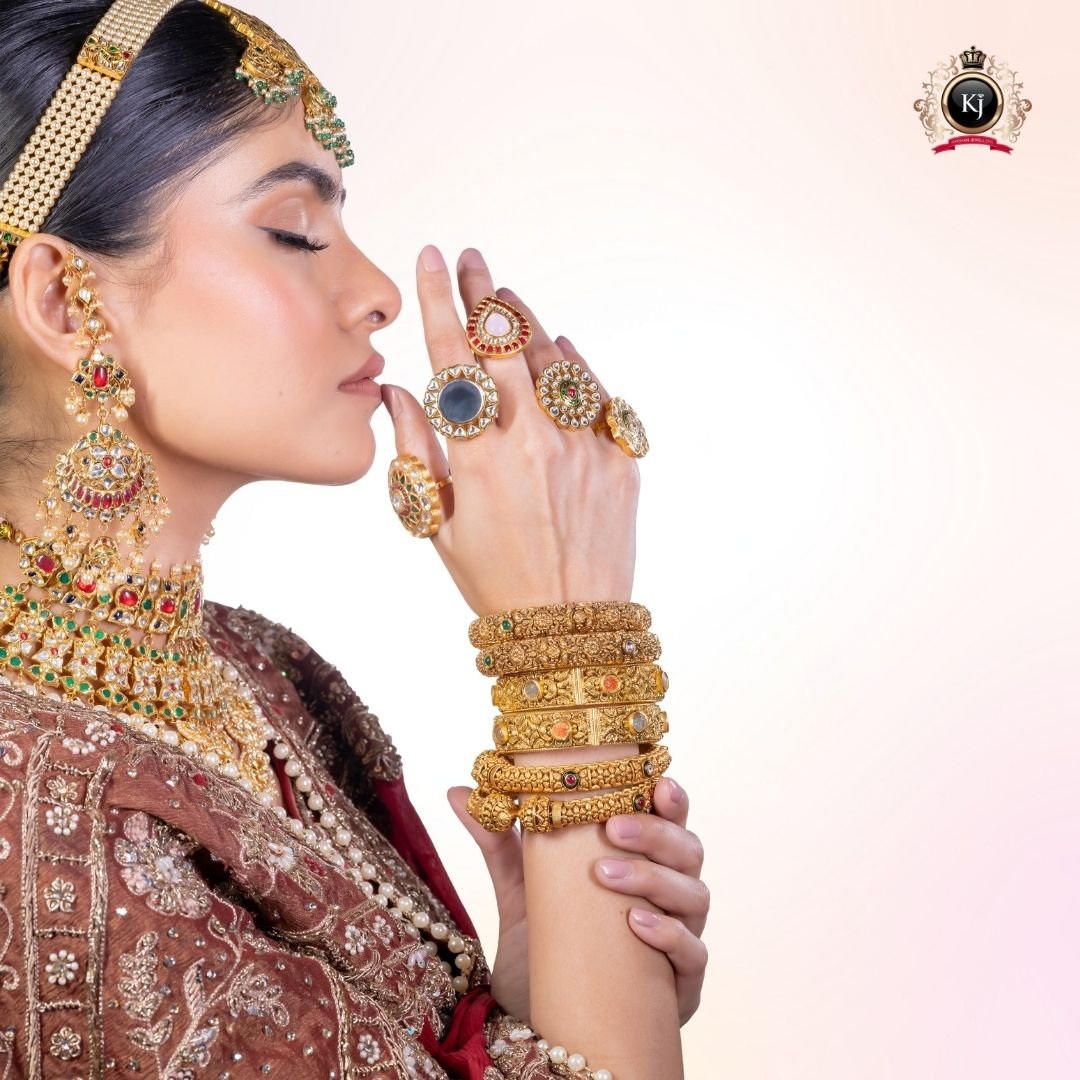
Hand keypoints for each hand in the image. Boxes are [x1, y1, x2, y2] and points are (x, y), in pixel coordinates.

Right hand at [380, 246, 639, 613]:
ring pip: (555, 361)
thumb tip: (397, 391)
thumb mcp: (438, 524)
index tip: (432, 262)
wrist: (569, 627)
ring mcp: (584, 449)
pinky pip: (597, 395)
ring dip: (527, 324)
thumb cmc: (494, 582)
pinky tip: (558, 347)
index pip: (455, 361)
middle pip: (506, 347)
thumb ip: (418, 451)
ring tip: (506, 300)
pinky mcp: (620, 461)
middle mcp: (535, 444)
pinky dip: (575, 366)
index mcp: (482, 460)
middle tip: (472, 260)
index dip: (439, 303)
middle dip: (484, 294)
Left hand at [446, 776, 708, 1025]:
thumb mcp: (521, 893)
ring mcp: (681, 939)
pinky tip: (637, 924)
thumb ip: (499, 843)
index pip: (670, 821)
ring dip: (654, 878)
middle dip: (656, 833)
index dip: (671, 799)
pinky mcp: (682, 987)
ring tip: (606, 874)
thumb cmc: (549, 950)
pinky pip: (694, 954)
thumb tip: (457, 792)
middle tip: (613, 827)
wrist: (545, 1027)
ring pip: (694, 895)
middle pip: (688, 850)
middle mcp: (670, 895)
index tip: (655, 781)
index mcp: (644, 862)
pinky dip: (670, 935)